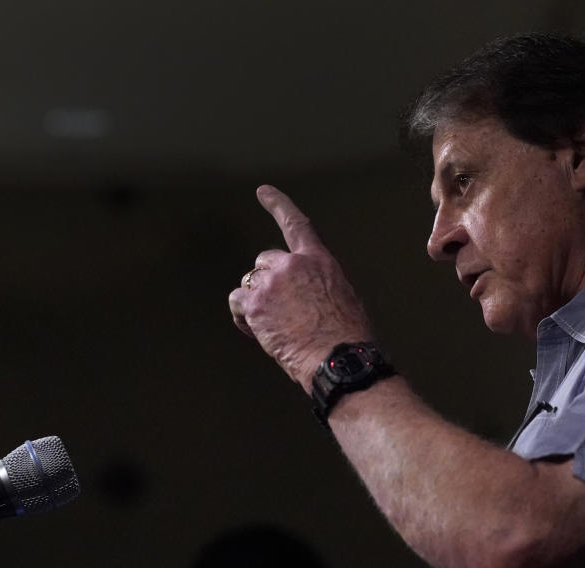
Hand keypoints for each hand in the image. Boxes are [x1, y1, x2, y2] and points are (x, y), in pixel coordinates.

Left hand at [229, 185, 373, 391]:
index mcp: (319, 261)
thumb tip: (308, 293)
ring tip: (274, 327)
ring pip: (250, 284)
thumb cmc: (347, 336)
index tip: (264, 192)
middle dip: (269, 283)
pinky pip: (237, 303)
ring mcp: (271, 284)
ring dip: (257, 303)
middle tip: (280, 310)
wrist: (338, 358)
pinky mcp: (255, 305)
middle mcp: (292, 265)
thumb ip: (319, 284)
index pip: (296, 225)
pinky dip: (243, 317)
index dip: (278, 205)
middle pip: (265, 262)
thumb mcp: (343, 297)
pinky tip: (258, 332)